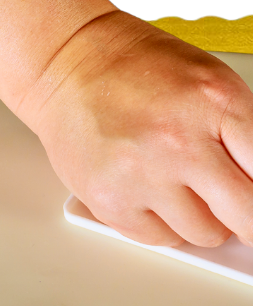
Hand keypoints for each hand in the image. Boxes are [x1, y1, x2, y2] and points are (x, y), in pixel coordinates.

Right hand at [19, 11, 252, 247]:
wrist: (70, 67)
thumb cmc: (137, 71)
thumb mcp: (211, 85)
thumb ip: (242, 134)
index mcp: (219, 105)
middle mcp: (181, 144)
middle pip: (245, 215)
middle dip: (247, 220)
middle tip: (241, 216)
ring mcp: (143, 177)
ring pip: (203, 233)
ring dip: (203, 221)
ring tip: (186, 194)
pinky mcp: (110, 202)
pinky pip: (158, 238)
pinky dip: (163, 225)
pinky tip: (154, 198)